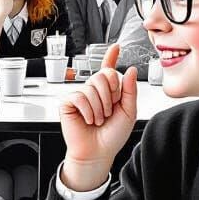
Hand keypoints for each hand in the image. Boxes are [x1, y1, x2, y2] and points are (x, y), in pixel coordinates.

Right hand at [59, 44, 137, 189]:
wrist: (98, 153)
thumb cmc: (112, 136)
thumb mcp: (129, 112)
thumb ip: (129, 90)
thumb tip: (130, 70)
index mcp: (109, 92)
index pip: (109, 70)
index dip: (111, 57)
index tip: (116, 47)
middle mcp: (94, 91)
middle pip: (104, 75)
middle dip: (111, 95)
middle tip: (108, 112)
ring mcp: (80, 96)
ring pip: (93, 87)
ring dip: (100, 108)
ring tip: (97, 120)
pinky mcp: (68, 103)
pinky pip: (80, 96)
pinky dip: (87, 111)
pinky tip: (87, 120)